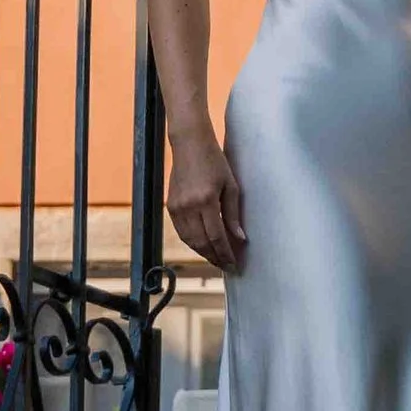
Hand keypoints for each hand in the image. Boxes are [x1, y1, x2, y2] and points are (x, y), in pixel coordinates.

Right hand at [169, 131, 246, 271]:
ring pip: (190, 240)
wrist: (190, 144)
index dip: (225, 253)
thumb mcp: (231, 185)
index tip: (233, 264)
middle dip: (215, 257)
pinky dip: (192, 242)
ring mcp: (177, 207)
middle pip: (202, 242)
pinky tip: (203, 245)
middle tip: (227, 265)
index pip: (216, 236)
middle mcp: (189, 206)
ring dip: (203, 252)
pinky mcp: (171, 206)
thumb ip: (233, 214)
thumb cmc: (215, 161)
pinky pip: (181, 232)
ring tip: (216, 258)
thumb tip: (239, 238)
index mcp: (207, 200)